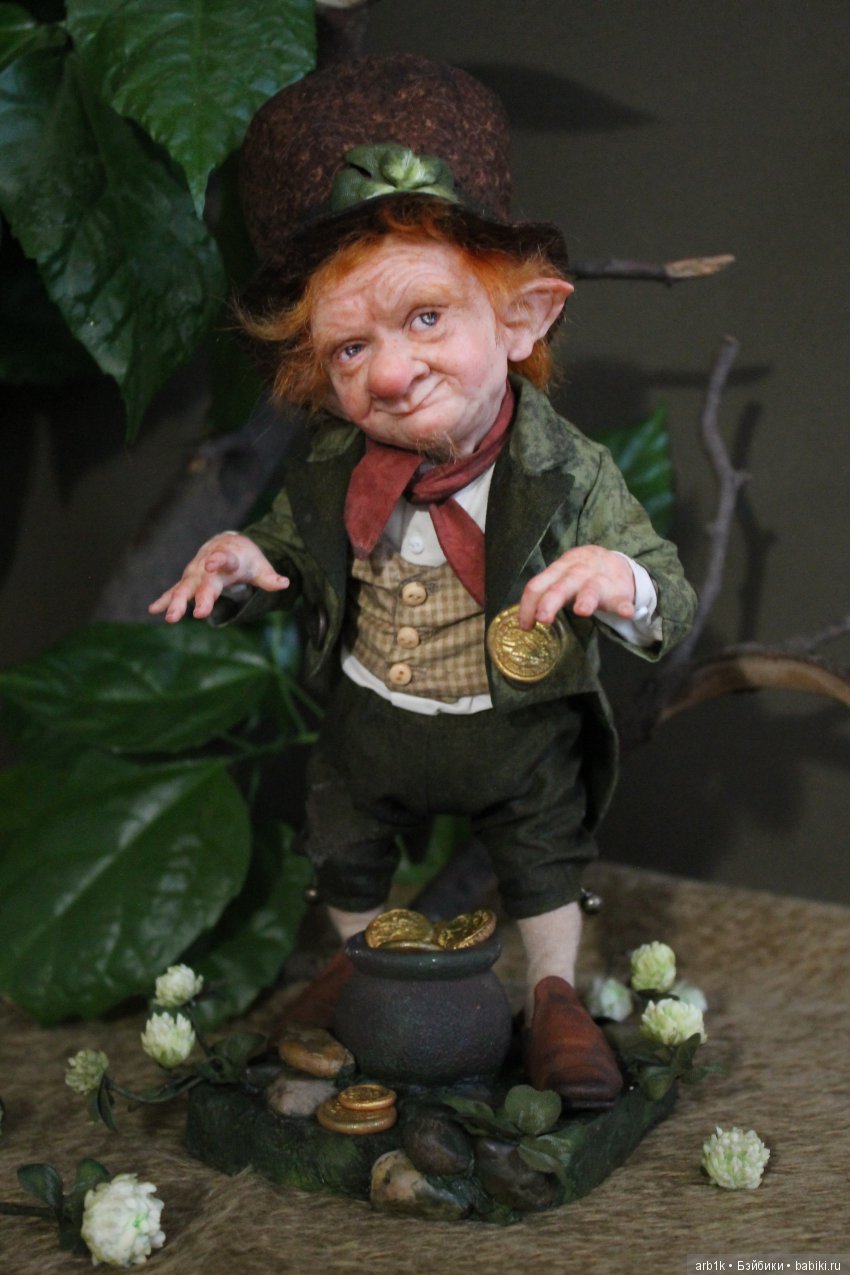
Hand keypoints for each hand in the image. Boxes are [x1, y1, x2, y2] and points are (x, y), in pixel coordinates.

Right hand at [148, 533, 288, 622]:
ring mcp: (195, 575)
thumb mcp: (259, 566)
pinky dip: (164, 600)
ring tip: (170, 618)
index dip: (218, 560)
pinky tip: (153, 610)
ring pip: (183, 588)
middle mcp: (207, 567)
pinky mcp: (187, 582)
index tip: (212, 564)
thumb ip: (269, 577)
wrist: (225, 544)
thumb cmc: (245, 558)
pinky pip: (173, 591)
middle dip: (199, 597)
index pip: (223, 559)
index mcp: (227, 559)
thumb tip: (285, 583)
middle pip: (202, 582)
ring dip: (176, 603)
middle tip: (198, 613)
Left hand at [518, 546, 634, 629]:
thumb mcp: (561, 576)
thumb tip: (523, 618)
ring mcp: (599, 581)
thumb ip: (545, 591)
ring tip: (582, 611)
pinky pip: (622, 600)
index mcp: (559, 570)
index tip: (524, 626)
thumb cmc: (580, 574)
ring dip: (586, 599)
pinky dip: (624, 606)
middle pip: (561, 587)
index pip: (538, 585)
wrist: (616, 562)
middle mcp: (577, 573)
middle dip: (550, 602)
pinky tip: (627, 613)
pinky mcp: (619, 592)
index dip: (528, 605)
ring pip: (591, 589)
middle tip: (543, 619)